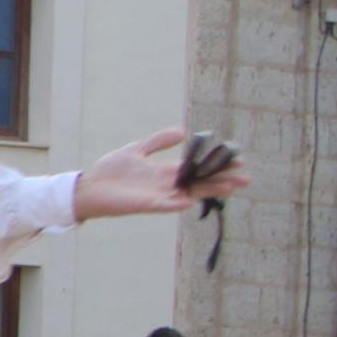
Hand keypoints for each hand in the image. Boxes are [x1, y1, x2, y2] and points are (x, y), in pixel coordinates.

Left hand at [69, 127, 251, 221]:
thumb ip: (159, 141)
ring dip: (208, 191)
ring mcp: (157, 196)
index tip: (238, 161)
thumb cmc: (111, 171)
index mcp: (166, 172)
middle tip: (246, 178)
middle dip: (222, 180)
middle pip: (200, 183)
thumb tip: (183, 132)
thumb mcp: (138, 149)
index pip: (198, 169)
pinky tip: (190, 201)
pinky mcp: (144, 204)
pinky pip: (163, 204)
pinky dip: (175, 203)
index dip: (216, 166)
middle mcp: (166, 185)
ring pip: (189, 194)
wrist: (89, 187)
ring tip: (230, 188)